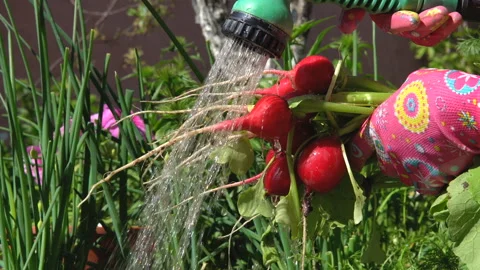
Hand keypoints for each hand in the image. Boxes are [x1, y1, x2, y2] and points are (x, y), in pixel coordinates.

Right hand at [339, 6, 462, 45]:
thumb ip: (355, 10)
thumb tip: (346, 29)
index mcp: (383, 16)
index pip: (391, 24)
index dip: (401, 23)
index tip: (413, 18)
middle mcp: (398, 22)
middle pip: (412, 31)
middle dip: (427, 24)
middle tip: (441, 12)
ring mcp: (414, 22)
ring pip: (426, 33)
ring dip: (440, 27)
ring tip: (452, 16)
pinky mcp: (428, 20)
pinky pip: (436, 32)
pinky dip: (447, 27)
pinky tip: (456, 18)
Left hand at [347, 69, 479, 193]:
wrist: (460, 112)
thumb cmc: (436, 92)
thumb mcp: (411, 86)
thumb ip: (401, 100)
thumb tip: (403, 101)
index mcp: (377, 127)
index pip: (358, 146)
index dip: (356, 155)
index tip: (355, 162)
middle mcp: (386, 151)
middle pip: (385, 162)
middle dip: (396, 157)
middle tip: (415, 146)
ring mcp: (406, 168)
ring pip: (405, 175)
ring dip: (415, 168)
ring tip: (434, 153)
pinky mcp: (427, 181)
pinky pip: (426, 187)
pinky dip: (433, 180)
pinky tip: (444, 168)